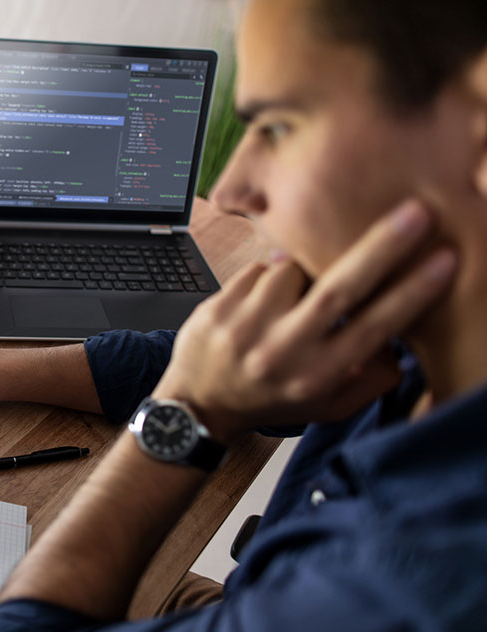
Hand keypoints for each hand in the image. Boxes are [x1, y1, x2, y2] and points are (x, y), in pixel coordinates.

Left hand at [152, 200, 455, 442]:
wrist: (198, 402)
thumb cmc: (272, 400)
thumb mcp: (327, 406)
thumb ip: (370, 380)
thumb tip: (402, 345)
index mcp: (316, 376)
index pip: (372, 328)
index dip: (411, 293)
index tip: (442, 261)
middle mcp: (281, 350)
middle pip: (339, 290)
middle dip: (381, 249)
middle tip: (414, 214)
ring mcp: (245, 326)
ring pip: (292, 270)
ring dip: (302, 270)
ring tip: (294, 296)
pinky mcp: (217, 306)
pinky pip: (258, 269)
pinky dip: (269, 275)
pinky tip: (264, 300)